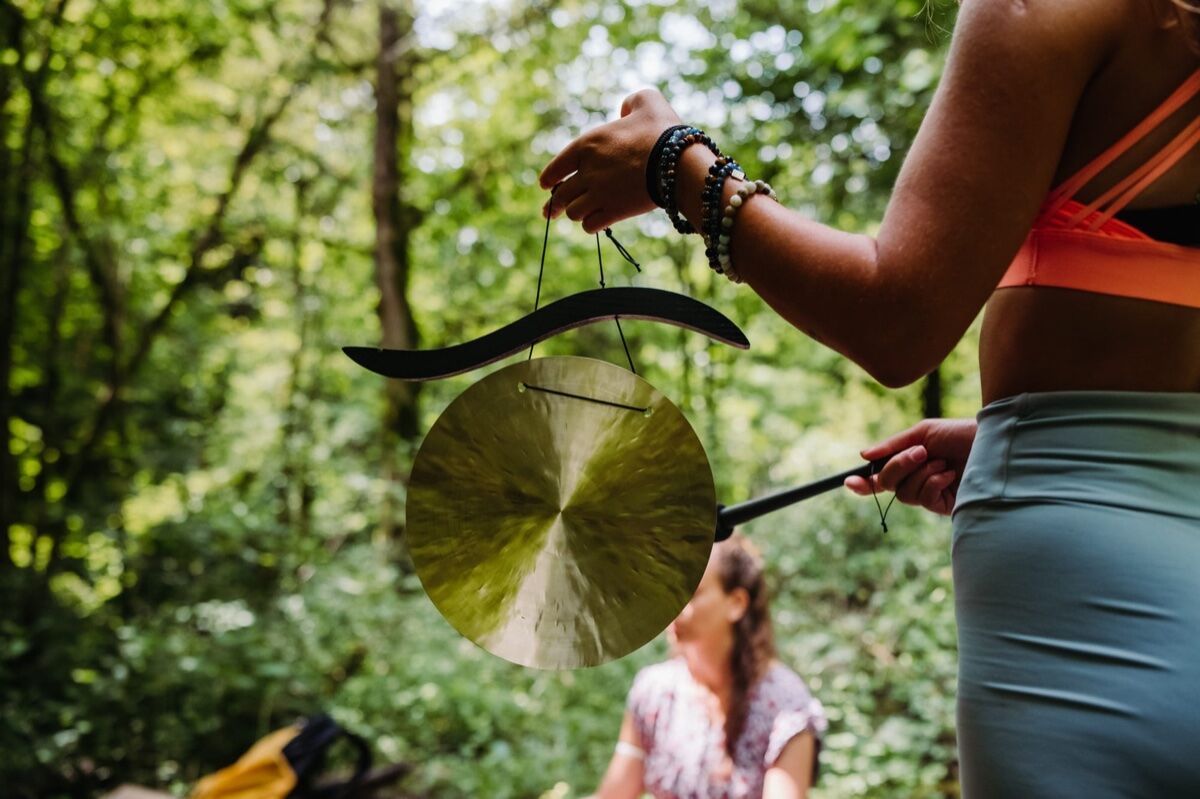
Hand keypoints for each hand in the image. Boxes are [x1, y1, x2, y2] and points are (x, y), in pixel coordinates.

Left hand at [538, 88, 682, 232]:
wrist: (678, 162)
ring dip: (576, 213)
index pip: (556, 166)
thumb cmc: (663, 131)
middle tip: (551, 212)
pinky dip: (590, 225)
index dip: (549, 178)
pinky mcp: (614, 212)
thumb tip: (624, 111)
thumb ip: (631, 101)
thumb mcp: (647, 101)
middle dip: (554, 204)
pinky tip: (595, 222)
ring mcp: (599, 194)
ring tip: (579, 214)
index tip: (546, 185)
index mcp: (588, 144)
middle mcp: (588, 171)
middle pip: (561, 194)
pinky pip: (590, 225)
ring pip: (573, 212)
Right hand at [843, 418, 976, 515]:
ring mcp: (932, 494)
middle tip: (919, 452)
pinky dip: (933, 483)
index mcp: (911, 463)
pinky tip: (950, 474)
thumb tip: (863, 455)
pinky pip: (924, 499)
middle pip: (888, 485)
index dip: (864, 483)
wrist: (992, 442)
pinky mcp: (945, 506)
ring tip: (941, 461)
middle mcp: (918, 480)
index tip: (848, 482)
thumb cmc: (960, 434)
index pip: (882, 478)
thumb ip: (893, 445)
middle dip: (898, 467)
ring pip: (905, 494)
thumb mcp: (923, 433)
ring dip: (921, 473)